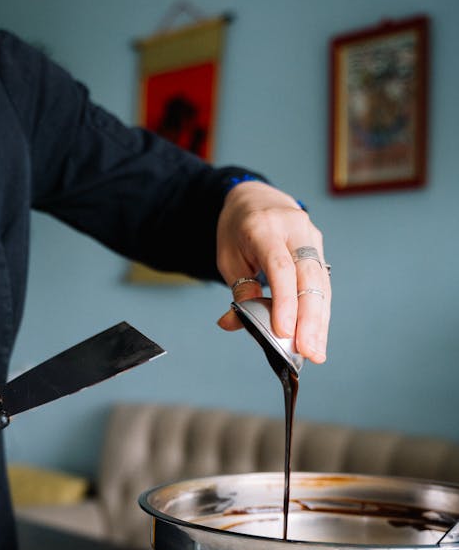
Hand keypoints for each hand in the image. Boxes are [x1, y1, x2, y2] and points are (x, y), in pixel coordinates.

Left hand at [215, 181, 330, 362]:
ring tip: (316, 352)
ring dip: (320, 321)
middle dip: (310, 318)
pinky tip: (316, 336)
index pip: (280, 267)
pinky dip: (319, 311)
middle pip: (308, 277)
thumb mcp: (228, 256)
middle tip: (309, 352)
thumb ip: (238, 288)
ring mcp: (311, 237)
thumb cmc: (238, 230)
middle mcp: (294, 229)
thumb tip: (233, 322)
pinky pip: (322, 283)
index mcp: (264, 227)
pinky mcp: (319, 249)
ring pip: (321, 283)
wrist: (257, 198)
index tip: (285, 332)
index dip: (284, 301)